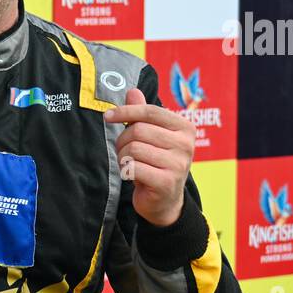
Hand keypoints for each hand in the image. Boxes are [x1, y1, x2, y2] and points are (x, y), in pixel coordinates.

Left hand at [105, 88, 194, 226]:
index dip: (126, 111)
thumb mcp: (151, 137)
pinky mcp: (166, 182)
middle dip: (123, 141)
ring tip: (130, 164)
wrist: (164, 200)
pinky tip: (132, 175)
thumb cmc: (156, 163)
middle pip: (139, 130)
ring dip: (123, 157)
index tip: (107, 116)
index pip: (151, 111)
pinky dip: (125, 170)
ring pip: (133, 149)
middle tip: (125, 152)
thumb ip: (142, 115)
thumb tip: (133, 91)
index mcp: (185, 128)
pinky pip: (133, 167)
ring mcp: (178, 164)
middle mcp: (185, 144)